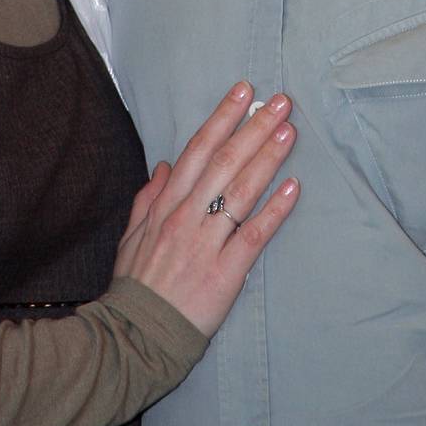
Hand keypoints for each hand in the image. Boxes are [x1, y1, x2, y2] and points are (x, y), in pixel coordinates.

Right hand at [113, 83, 299, 337]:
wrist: (136, 334)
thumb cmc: (135, 286)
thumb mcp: (131, 237)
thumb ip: (148, 199)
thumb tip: (164, 166)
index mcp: (166, 205)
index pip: (197, 149)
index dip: (222, 117)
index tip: (243, 91)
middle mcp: (187, 216)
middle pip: (225, 161)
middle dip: (254, 127)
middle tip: (280, 101)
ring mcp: (207, 242)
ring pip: (242, 190)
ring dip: (268, 157)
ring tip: (290, 131)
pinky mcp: (226, 271)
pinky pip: (255, 234)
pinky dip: (275, 209)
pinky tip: (294, 187)